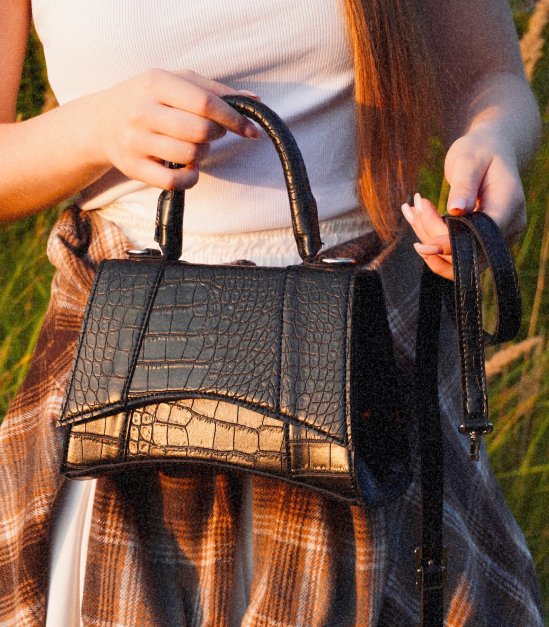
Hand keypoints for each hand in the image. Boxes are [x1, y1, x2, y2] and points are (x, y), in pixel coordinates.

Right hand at [91, 69, 260, 190]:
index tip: (251, 130)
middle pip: (200, 131)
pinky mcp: (133, 167)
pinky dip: (190, 179)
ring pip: (190, 156)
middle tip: (211, 133)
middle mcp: (143, 110)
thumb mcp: (176, 82)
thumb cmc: (149, 99)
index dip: (234, 119)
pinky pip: (174, 182)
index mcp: (156, 82)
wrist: (102, 121)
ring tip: (194, 146)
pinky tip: (189, 169)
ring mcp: (136, 140)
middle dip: (216, 135)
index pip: (205, 103)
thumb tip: (254, 100)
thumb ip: (215, 90)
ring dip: (203, 155)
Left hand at [401, 131, 525, 279]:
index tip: (422, 242)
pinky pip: (453, 252)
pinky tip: (416, 216)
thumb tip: (456, 210)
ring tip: (411, 210)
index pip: (479, 238)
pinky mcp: (480, 241)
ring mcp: (494, 238)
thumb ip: (464, 185)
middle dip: (433, 239)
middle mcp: (507, 228)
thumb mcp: (469, 160)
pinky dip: (431, 240)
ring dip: (427, 241)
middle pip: (466, 255)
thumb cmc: (480, 150)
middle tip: (414, 207)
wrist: (491, 150)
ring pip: (456, 260)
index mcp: (508, 206)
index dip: (449, 244)